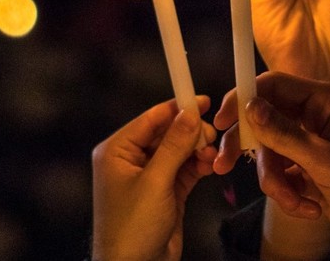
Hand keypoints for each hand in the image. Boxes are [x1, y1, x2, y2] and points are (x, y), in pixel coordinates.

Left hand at [91, 96, 217, 260]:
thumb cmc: (131, 228)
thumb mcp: (154, 182)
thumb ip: (174, 145)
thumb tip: (190, 114)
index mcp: (117, 151)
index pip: (150, 119)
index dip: (176, 108)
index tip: (202, 101)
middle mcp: (131, 160)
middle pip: (167, 133)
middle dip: (191, 133)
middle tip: (212, 136)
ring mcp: (149, 176)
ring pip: (180, 151)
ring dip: (198, 150)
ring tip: (213, 156)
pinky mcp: (166, 192)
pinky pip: (185, 169)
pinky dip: (199, 165)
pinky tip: (212, 165)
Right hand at [217, 73, 329, 260]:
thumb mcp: (326, 162)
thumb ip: (284, 133)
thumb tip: (249, 105)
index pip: (276, 84)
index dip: (245, 98)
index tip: (220, 122)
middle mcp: (322, 117)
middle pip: (268, 119)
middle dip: (252, 147)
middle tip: (225, 166)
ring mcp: (318, 145)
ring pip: (273, 153)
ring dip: (276, 181)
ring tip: (295, 202)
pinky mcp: (316, 171)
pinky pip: (285, 175)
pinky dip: (290, 193)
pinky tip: (311, 210)